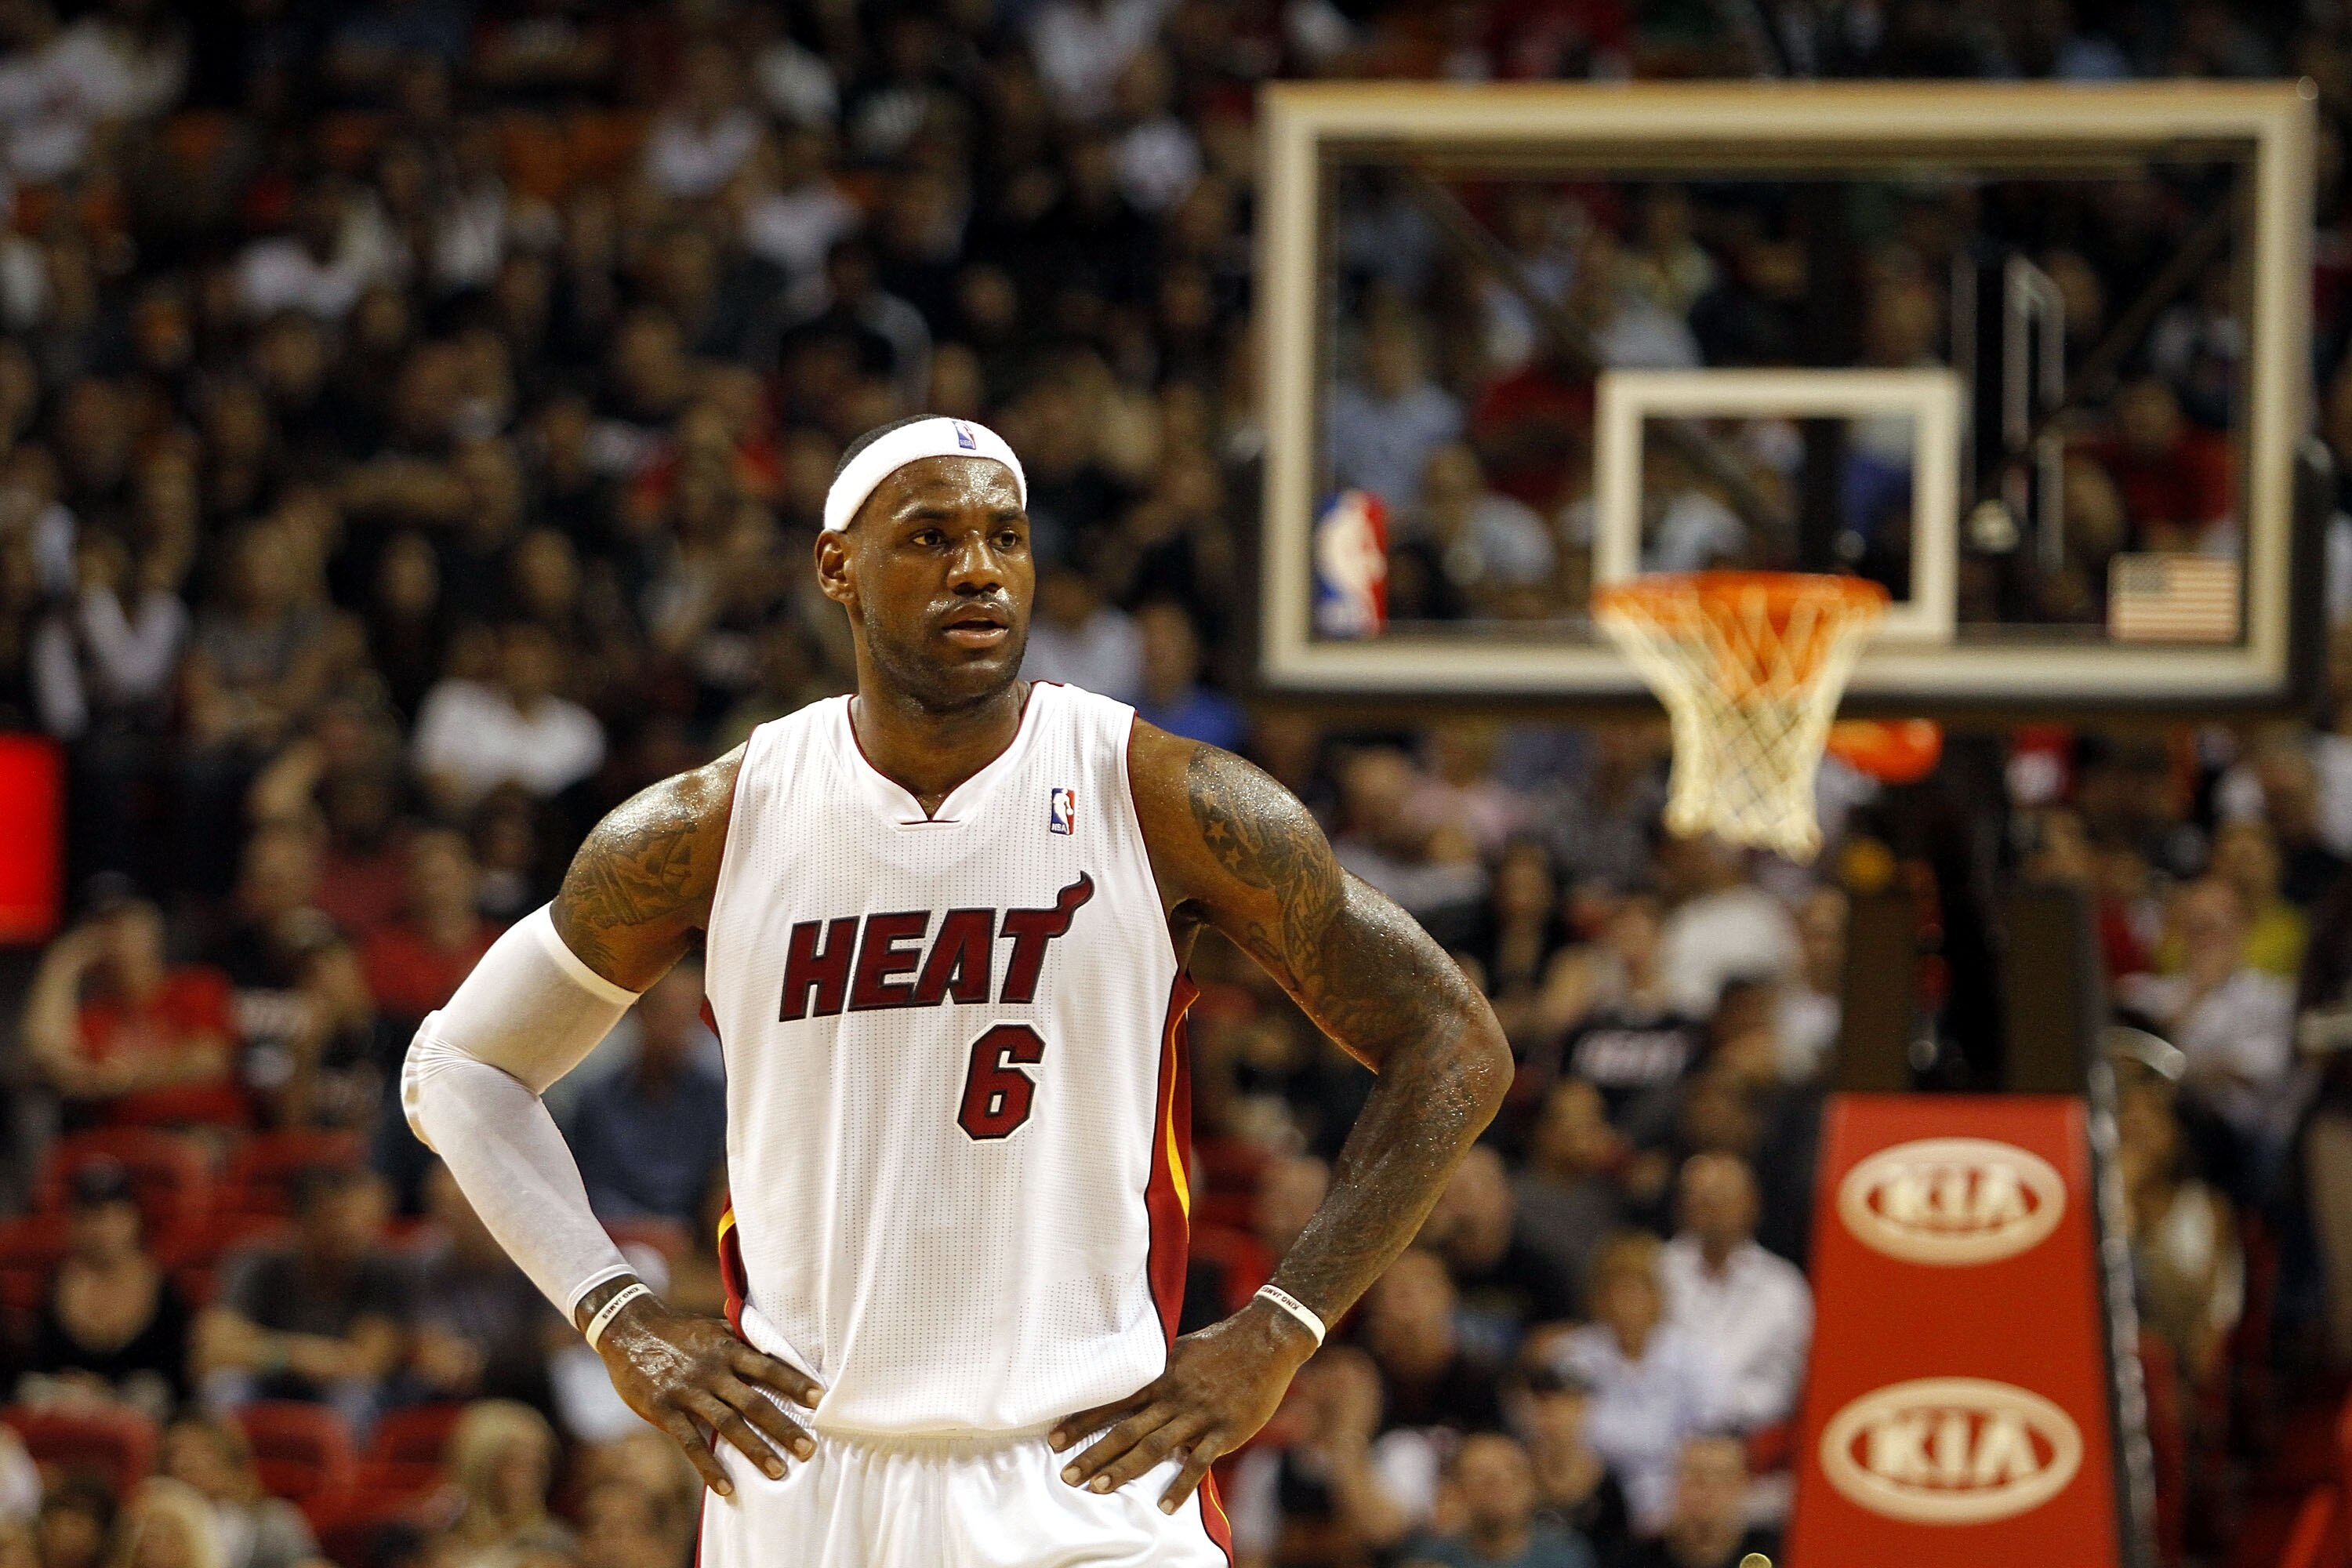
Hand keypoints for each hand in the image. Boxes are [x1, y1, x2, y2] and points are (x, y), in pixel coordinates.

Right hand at [593, 1290, 821, 1496]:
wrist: (629, 1329)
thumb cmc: (678, 1331)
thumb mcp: (712, 1328)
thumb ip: (741, 1341)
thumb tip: (778, 1349)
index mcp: (727, 1348)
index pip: (768, 1367)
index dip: (794, 1382)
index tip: (819, 1399)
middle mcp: (712, 1370)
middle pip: (754, 1402)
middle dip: (783, 1426)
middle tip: (808, 1448)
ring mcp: (688, 1391)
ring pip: (727, 1425)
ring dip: (754, 1450)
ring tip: (778, 1472)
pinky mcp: (664, 1410)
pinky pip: (690, 1443)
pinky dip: (709, 1467)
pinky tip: (727, 1488)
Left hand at [1051, 1297, 1316, 1513]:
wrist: (1266, 1340)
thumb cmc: (1222, 1344)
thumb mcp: (1181, 1350)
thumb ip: (1159, 1373)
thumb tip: (1135, 1389)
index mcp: (1161, 1376)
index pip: (1113, 1402)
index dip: (1083, 1421)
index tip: (1055, 1439)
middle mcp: (1173, 1396)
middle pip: (1126, 1429)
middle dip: (1094, 1453)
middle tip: (1067, 1475)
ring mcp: (1198, 1415)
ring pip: (1154, 1446)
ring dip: (1124, 1468)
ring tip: (1098, 1489)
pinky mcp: (1224, 1431)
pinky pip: (1198, 1463)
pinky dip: (1180, 1486)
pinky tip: (1164, 1507)